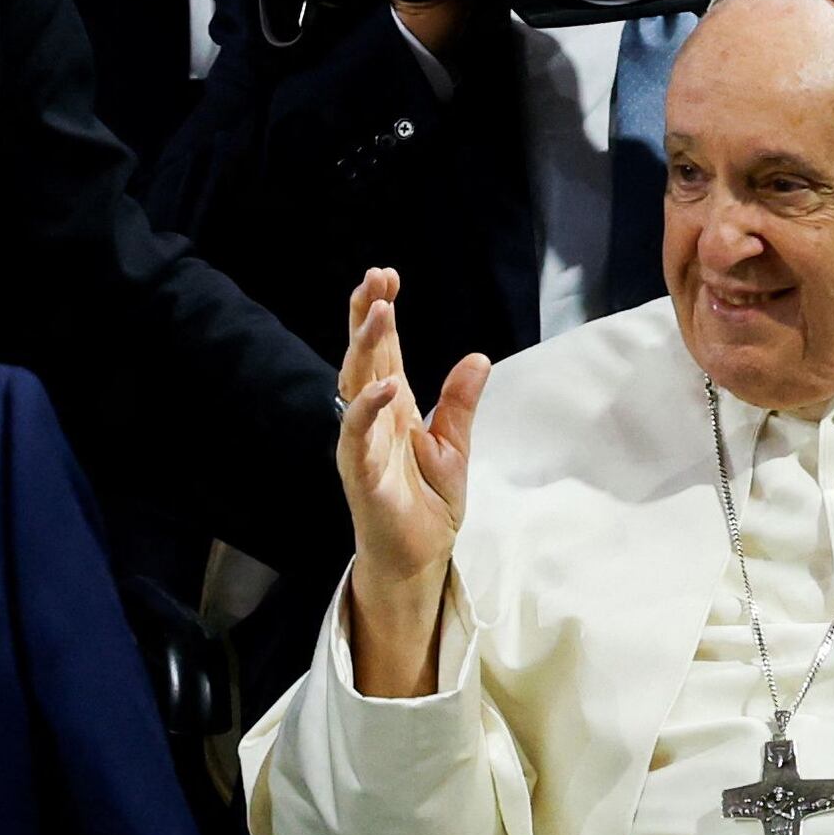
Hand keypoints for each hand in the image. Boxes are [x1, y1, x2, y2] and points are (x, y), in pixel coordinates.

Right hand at [336, 268, 482, 697]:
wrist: (420, 558)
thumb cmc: (429, 503)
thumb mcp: (455, 445)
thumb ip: (460, 402)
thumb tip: (478, 357)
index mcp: (392, 408)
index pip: (382, 350)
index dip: (380, 312)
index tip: (385, 276)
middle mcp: (372, 419)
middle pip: (362, 357)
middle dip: (366, 317)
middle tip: (377, 279)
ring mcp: (362, 444)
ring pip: (354, 386)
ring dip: (364, 349)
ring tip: (379, 313)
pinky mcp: (362, 475)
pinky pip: (357, 437)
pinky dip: (367, 410)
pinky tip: (384, 385)